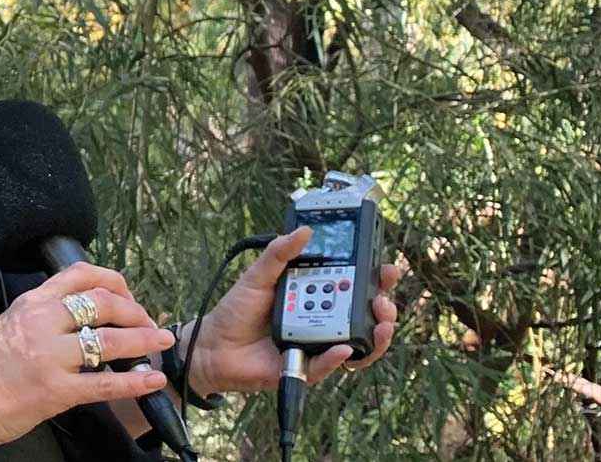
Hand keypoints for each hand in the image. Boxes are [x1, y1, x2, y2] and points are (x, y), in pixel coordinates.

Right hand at [0, 261, 173, 456]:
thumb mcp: (11, 323)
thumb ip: (45, 313)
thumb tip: (84, 312)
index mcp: (32, 302)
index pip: (82, 274)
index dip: (115, 281)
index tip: (130, 294)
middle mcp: (42, 321)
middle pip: (104, 303)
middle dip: (137, 312)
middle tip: (150, 323)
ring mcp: (49, 356)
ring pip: (110, 340)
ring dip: (144, 341)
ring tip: (162, 343)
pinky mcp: (54, 391)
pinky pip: (104, 384)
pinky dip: (134, 382)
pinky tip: (152, 381)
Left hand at [191, 228, 400, 393]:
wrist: (213, 346)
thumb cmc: (236, 310)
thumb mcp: (257, 276)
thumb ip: (279, 253)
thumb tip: (304, 230)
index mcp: (313, 293)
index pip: (352, 285)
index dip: (374, 278)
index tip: (388, 269)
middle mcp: (320, 319)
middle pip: (363, 315)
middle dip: (382, 307)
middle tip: (383, 300)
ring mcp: (316, 344)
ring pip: (357, 344)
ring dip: (374, 336)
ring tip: (379, 325)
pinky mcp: (305, 369)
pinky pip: (327, 366)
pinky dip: (337, 357)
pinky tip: (344, 347)